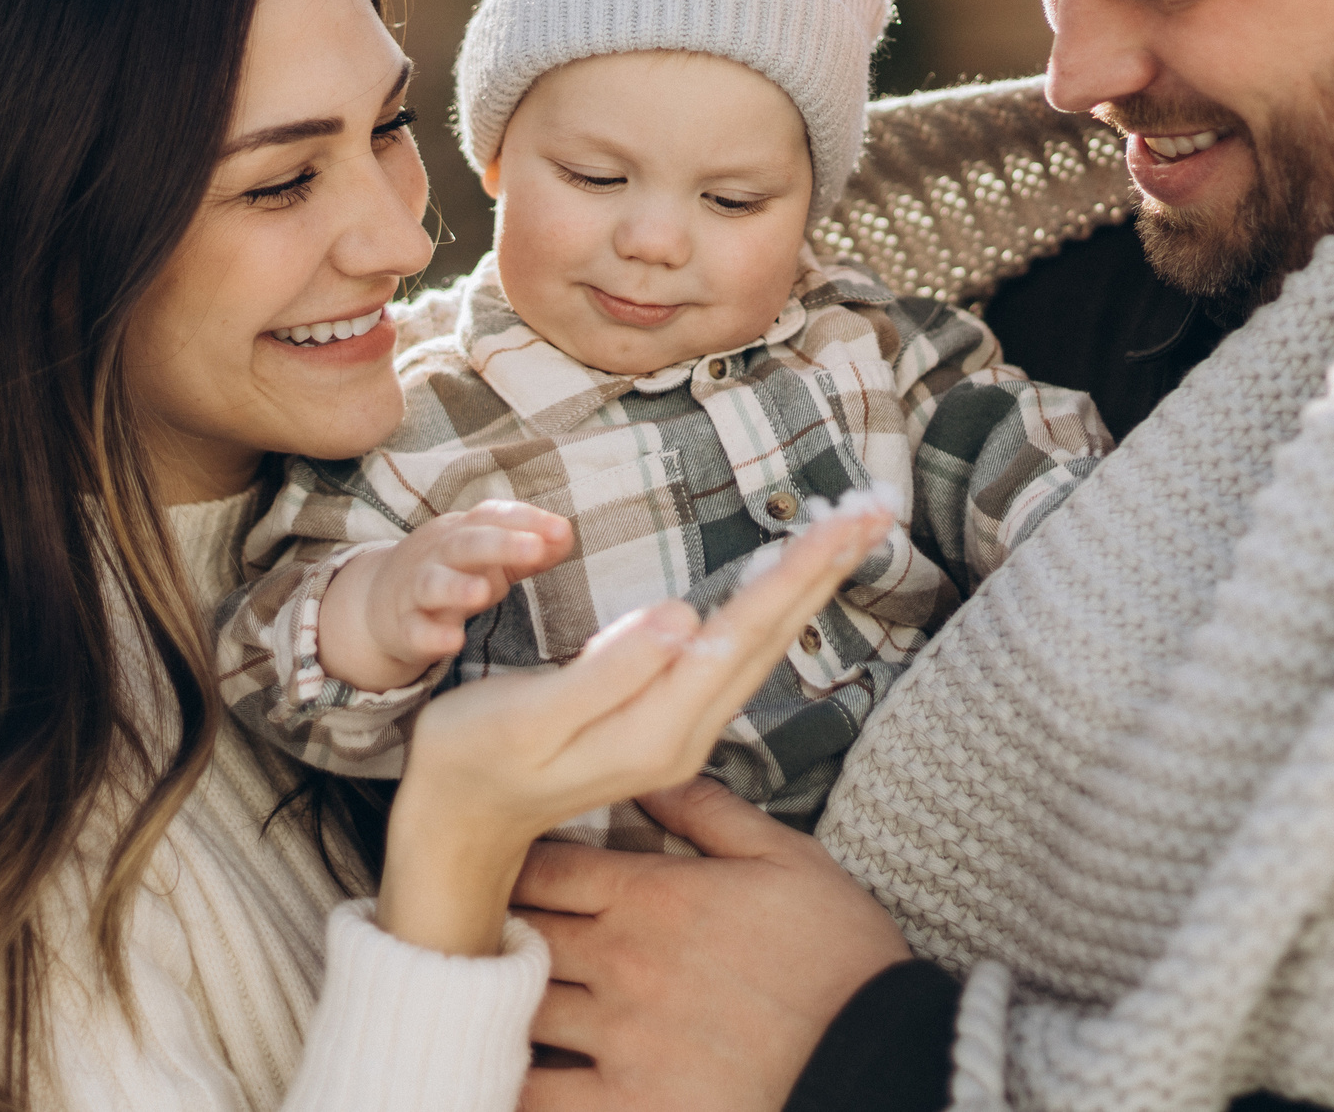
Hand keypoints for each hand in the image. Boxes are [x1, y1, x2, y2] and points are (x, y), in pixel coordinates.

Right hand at [318, 500, 572, 691]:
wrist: (377, 603)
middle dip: (501, 544)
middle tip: (535, 548)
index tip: (561, 531)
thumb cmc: (450, 573)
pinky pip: (415, 630)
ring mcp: (415, 590)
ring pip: (433, 584)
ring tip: (484, 592)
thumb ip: (528, 551)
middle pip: (466, 543)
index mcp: (462, 531)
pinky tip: (453, 641)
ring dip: (457, 586)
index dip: (527, 520)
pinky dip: (432, 635)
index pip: (493, 516)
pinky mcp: (403, 627)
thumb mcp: (488, 558)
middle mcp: (437, 554)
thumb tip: (566, 536)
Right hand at [375, 506, 889, 956]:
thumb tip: (683, 616)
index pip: (745, 630)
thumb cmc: (474, 760)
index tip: (849, 517)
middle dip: (826, 568)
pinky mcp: (665, 725)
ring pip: (762, 646)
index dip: (800, 570)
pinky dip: (773, 608)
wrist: (457, 828)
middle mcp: (685, 735)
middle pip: (771, 635)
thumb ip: (608, 672)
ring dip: (808, 585)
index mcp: (657, 728)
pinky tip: (784, 584)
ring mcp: (680, 735)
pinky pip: (737, 655)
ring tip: (849, 533)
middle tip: (876, 505)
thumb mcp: (528, 716)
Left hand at [515, 780, 912, 1111]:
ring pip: (517, 1010)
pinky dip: (509, 1083)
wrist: (875, 1057)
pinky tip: (497, 1068)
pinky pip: (537, 1097)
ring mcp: (620, 1039)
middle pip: (520, 933)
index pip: (544, 867)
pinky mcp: (629, 1106)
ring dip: (498, 1001)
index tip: (498, 865)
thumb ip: (710, 815)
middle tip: (480, 928)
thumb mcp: (788, 860)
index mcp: (655, 897)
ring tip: (486, 996)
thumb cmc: (840, 960)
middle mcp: (624, 963)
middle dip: (496, 928)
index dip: (512, 863)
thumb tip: (651, 778)